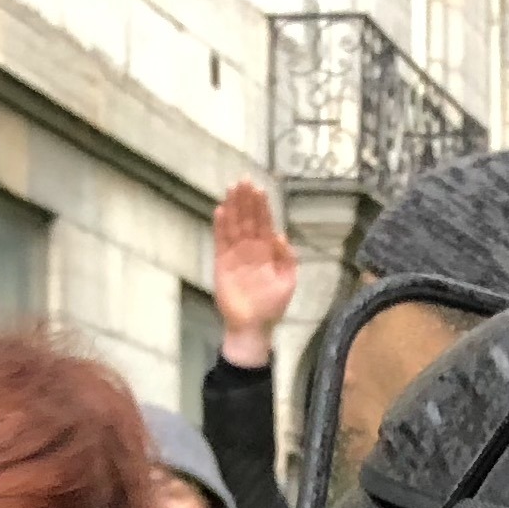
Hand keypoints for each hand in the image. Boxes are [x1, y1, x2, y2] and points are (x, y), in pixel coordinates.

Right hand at [212, 179, 302, 365]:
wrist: (253, 327)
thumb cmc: (272, 306)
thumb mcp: (287, 282)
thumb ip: (287, 259)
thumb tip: (280, 235)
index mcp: (268, 251)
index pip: (264, 223)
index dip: (261, 206)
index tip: (259, 188)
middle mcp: (251, 248)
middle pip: (248, 219)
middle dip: (246, 200)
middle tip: (243, 180)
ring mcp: (235, 254)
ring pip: (234, 226)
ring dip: (233, 207)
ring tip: (231, 189)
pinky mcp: (222, 263)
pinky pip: (220, 241)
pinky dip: (220, 227)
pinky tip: (220, 211)